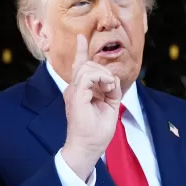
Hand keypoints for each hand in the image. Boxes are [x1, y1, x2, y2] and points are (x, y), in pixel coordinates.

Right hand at [60, 34, 121, 180]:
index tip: (81, 38)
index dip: (80, 51)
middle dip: (104, 71)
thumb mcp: (109, 106)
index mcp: (79, 91)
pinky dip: (102, 78)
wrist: (88, 147)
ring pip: (88, 67)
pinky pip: (88, 75)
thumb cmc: (97, 132)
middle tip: (111, 88)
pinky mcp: (75, 96)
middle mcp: (73, 89)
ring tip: (109, 90)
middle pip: (88, 65)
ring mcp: (73, 92)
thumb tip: (113, 78)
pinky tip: (107, 88)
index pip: (80, 67)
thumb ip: (110, 90)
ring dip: (104, 76)